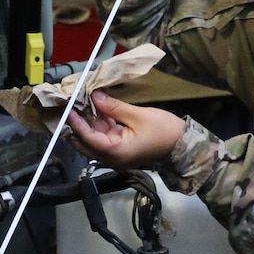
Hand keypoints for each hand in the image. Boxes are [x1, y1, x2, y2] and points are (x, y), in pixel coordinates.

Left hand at [67, 92, 185, 168]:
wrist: (183, 145)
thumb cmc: (164, 131)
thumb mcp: (137, 115)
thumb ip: (113, 106)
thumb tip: (94, 95)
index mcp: (115, 153)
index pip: (87, 138)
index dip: (76, 122)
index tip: (69, 107)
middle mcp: (111, 158)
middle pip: (85, 143)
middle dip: (77, 124)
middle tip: (72, 104)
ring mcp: (116, 155)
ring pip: (94, 139)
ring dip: (89, 122)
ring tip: (84, 101)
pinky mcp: (121, 150)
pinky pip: (105, 137)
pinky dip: (100, 123)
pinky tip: (98, 107)